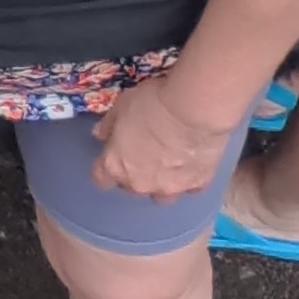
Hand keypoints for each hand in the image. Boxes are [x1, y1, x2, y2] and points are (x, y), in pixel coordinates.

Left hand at [89, 67, 243, 198]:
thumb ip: (109, 124)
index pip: (101, 178)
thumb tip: (100, 135)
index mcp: (117, 165)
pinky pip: (190, 187)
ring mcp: (171, 188)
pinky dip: (188, 177)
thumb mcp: (121, 105)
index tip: (110, 154)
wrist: (193, 111)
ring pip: (161, 194)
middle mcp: (141, 184)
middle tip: (142, 149)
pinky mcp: (198, 184)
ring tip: (168, 161)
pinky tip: (192, 161)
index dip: (104, 167)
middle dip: (133, 172)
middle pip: (131, 187)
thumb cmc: (150, 104)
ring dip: (160, 181)